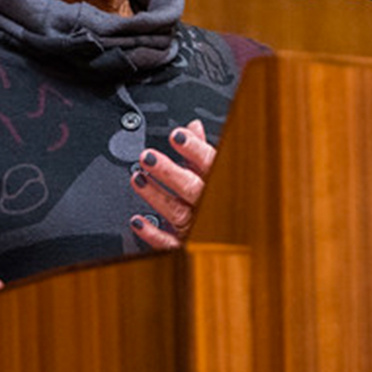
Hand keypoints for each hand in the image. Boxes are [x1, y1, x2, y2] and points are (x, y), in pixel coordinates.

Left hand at [129, 120, 217, 250]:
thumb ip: (201, 151)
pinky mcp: (185, 244)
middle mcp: (209, 204)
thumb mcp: (214, 171)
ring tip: (138, 179)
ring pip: (177, 212)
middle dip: (168, 172)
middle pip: (191, 188)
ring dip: (155, 196)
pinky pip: (169, 243)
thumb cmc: (220, 198)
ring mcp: (197, 225)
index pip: (209, 163)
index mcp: (217, 182)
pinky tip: (137, 221)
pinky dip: (152, 234)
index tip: (176, 135)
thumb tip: (193, 126)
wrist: (234, 236)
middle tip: (147, 157)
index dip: (193, 149)